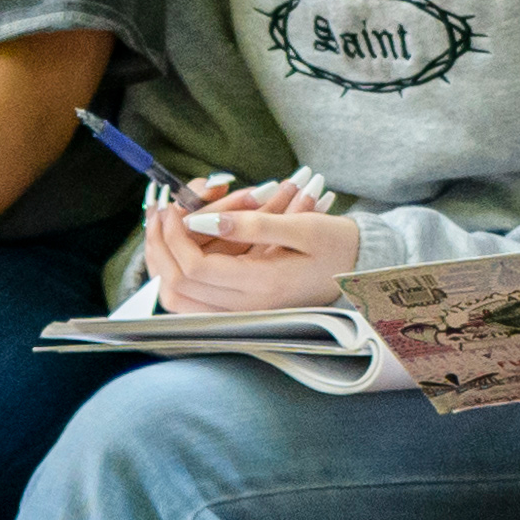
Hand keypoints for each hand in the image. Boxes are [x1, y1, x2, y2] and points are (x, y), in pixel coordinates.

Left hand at [148, 181, 362, 313]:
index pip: (196, 268)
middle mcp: (247, 307)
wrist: (357, 272)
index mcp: (263, 285)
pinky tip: (178, 245)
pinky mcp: (238, 310)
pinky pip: (191, 301)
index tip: (176, 206)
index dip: (177, 235)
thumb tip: (204, 220)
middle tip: (162, 211)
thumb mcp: (302, 226)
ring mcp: (241, 313)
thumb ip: (253, 224)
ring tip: (163, 226)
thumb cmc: (336, 245)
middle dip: (161, 246)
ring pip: (177, 299)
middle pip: (177, 287)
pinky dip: (176, 273)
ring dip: (163, 262)